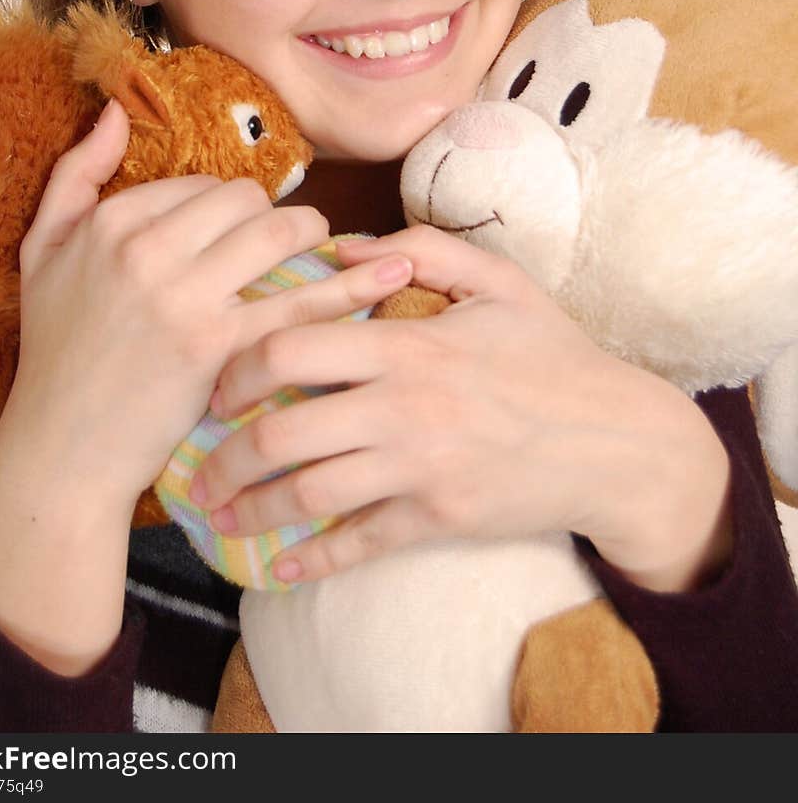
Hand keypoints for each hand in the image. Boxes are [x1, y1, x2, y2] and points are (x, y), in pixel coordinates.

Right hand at [6, 99, 415, 516]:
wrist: (63, 447)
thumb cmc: (54, 349)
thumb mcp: (41, 251)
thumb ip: (75, 174)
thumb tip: (115, 109)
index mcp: (110, 223)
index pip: (199, 183)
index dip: (225, 204)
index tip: (234, 229)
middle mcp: (146, 250)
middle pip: (245, 199)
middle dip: (272, 214)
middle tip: (287, 235)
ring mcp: (184, 298)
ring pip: (278, 232)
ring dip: (311, 234)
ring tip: (321, 245)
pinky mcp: (219, 346)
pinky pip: (298, 303)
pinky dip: (347, 288)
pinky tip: (384, 274)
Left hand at [193, 225, 730, 591]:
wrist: (618, 440)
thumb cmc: (554, 353)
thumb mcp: (500, 281)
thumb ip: (421, 248)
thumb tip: (341, 246)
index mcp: (408, 343)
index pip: (293, 348)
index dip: (238, 366)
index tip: (217, 384)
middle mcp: (404, 407)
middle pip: (283, 432)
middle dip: (224, 454)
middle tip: (196, 465)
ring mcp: (420, 469)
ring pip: (310, 495)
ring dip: (251, 510)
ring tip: (217, 515)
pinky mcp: (439, 519)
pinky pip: (360, 545)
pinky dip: (312, 561)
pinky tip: (278, 568)